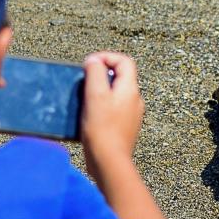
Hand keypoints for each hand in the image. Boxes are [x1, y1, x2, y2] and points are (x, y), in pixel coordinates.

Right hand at [81, 52, 144, 175]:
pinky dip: (101, 106)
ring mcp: (131, 115)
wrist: (110, 162)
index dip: (106, 57)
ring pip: (115, 93)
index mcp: (130, 89)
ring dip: (99, 91)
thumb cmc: (102, 129)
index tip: (89, 64)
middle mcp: (134, 100)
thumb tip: (94, 60)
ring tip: (84, 98)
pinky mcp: (124, 127)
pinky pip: (113, 109)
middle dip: (101, 74)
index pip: (124, 61)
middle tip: (84, 80)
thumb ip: (95, 73)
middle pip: (120, 77)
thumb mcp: (95, 95)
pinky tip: (88, 115)